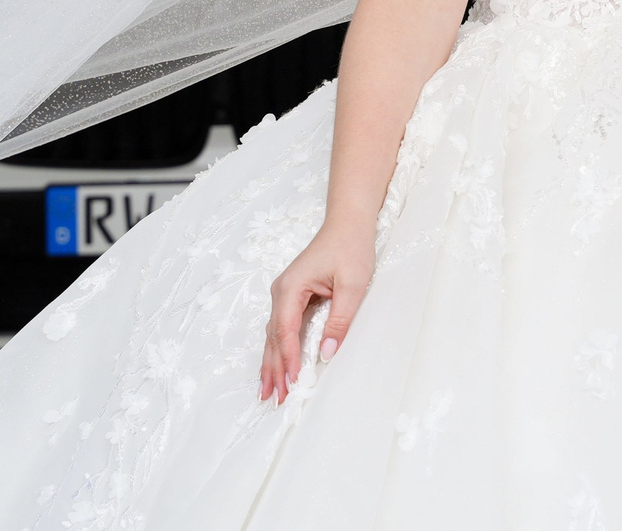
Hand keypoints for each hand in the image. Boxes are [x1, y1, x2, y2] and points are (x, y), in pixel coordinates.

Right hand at [258, 226, 372, 402]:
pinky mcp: (293, 296)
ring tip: (269, 391)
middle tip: (274, 398)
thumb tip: (326, 352)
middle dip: (273, 369)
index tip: (292, 382)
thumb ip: (340, 319)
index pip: (286, 331)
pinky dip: (279, 349)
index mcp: (291, 288)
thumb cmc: (351, 247)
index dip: (288, 358)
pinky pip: (282, 328)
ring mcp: (285, 294)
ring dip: (272, 362)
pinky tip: (277, 366)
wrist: (348, 223)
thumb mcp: (353, 284)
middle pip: (273, 337)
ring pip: (274, 335)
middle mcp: (281, 292)